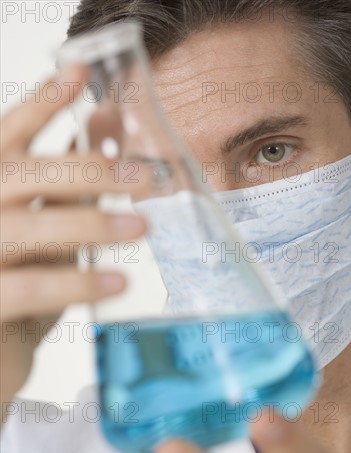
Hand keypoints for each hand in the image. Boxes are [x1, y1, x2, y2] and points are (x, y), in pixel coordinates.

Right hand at [0, 65, 145, 412]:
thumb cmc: (21, 286)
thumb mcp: (46, 230)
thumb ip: (69, 184)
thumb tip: (106, 127)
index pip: (5, 136)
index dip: (39, 103)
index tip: (77, 73)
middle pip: (23, 176)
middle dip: (87, 169)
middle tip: (144, 176)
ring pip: (28, 228)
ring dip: (91, 224)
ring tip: (142, 227)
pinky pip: (30, 288)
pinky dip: (77, 282)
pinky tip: (118, 282)